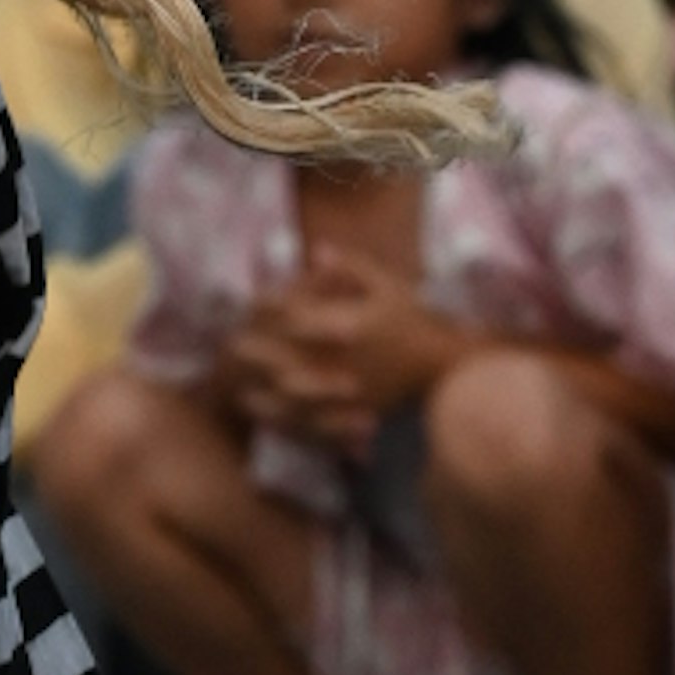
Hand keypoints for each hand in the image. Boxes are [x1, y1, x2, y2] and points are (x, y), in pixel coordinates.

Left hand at [222, 268, 469, 449]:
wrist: (444, 365)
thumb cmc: (415, 319)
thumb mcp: (388, 286)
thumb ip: (351, 267)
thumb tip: (317, 249)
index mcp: (348, 326)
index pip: (297, 315)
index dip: (269, 306)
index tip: (254, 301)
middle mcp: (342, 361)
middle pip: (285, 358)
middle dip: (255, 351)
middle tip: (230, 345)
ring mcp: (346, 392)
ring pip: (293, 399)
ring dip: (263, 394)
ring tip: (239, 392)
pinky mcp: (352, 415)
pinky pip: (312, 424)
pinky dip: (287, 423)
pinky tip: (270, 419)